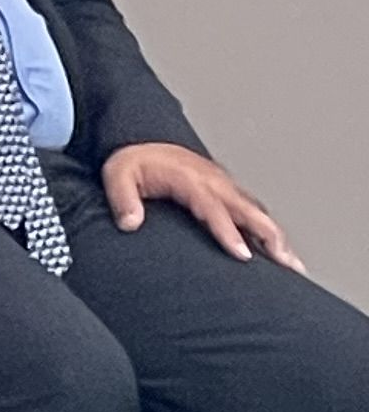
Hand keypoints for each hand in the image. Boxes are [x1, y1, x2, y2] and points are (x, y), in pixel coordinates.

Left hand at [102, 141, 302, 268]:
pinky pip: (254, 213)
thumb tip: (130, 223)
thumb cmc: (133, 163)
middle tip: (287, 264)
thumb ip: (123, 199)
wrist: (145, 144)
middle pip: (250, 211)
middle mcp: (215, 182)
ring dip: (277, 238)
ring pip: (258, 213)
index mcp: (191, 179)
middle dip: (271, 237)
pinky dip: (270, 232)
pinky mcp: (228, 194)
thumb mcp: (117, 175)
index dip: (229, 232)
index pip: (214, 208)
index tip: (243, 255)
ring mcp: (225, 187)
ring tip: (294, 266)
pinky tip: (281, 253)